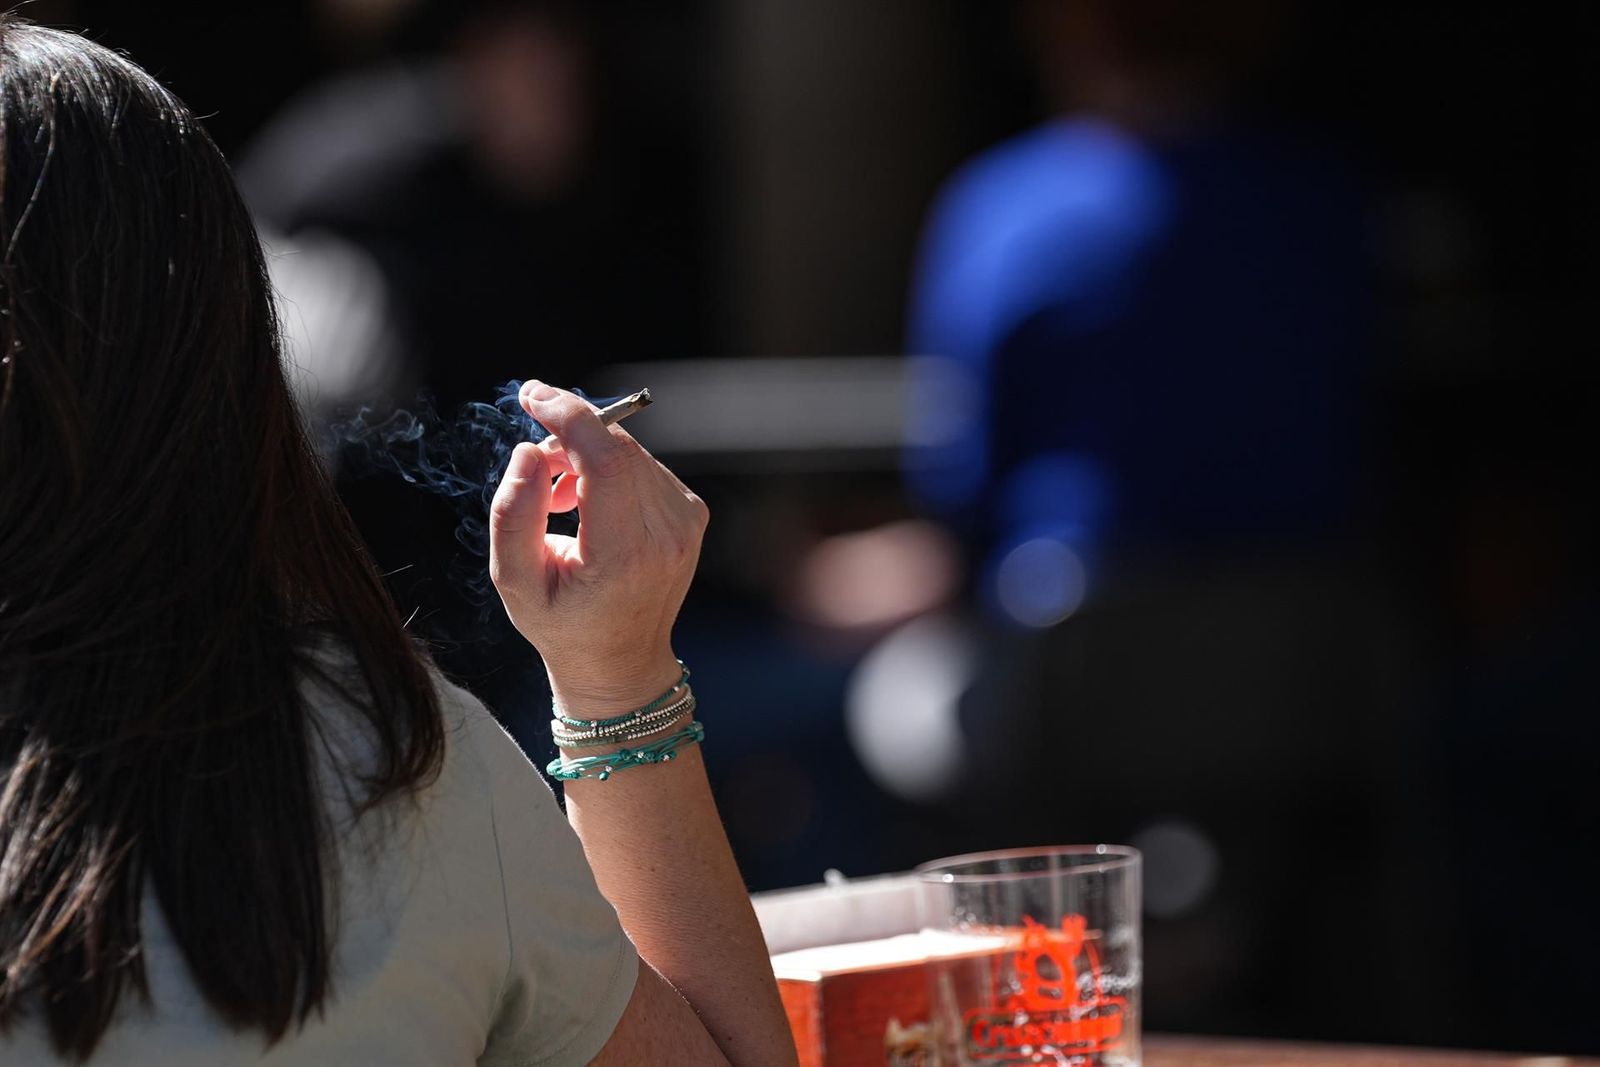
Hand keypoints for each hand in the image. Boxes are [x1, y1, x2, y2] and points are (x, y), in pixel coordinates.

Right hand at [488, 381, 708, 712]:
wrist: (622, 662)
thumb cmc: (563, 624)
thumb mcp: (516, 583)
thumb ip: (513, 514)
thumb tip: (530, 451)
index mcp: (624, 555)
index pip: (607, 460)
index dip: (568, 416)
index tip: (531, 396)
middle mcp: (667, 534)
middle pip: (617, 447)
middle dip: (567, 435)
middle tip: (533, 464)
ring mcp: (687, 522)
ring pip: (629, 450)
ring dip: (585, 456)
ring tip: (557, 499)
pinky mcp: (692, 512)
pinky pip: (643, 464)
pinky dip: (608, 468)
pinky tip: (587, 504)